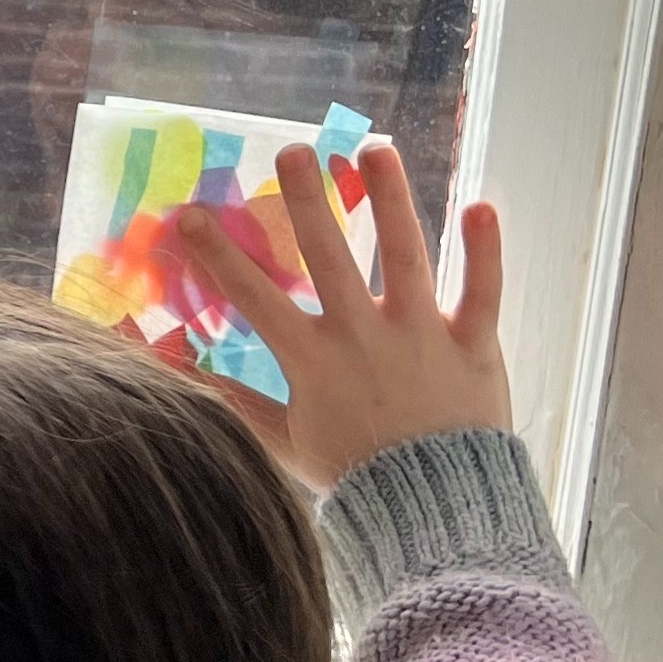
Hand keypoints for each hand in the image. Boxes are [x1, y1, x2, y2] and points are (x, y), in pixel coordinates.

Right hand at [176, 140, 510, 492]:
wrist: (433, 512)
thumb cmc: (353, 477)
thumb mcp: (283, 442)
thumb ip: (234, 401)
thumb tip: (176, 373)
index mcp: (313, 360)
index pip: (254, 297)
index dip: (218, 255)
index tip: (189, 214)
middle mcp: (364, 335)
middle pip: (330, 255)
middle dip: (308, 199)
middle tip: (292, 150)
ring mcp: (422, 335)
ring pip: (407, 255)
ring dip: (391, 199)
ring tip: (376, 149)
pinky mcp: (475, 345)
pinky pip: (484, 291)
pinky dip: (486, 249)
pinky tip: (480, 201)